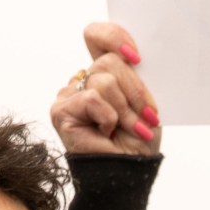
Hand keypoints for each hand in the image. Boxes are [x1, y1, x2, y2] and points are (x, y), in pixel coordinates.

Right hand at [51, 23, 159, 158]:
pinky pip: (92, 98)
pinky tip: (108, 133)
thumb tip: (132, 56)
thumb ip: (135, 74)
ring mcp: (70, 93)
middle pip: (109, 61)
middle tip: (147, 116)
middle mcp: (84, 79)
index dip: (114, 36)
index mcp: (104, 72)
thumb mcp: (146, 101)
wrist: (131, 173)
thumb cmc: (139, 140)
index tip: (136, 57)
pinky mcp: (61, 110)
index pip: (98, 35)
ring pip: (104, 79)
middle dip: (136, 90)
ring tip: (131, 129)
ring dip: (126, 109)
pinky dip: (109, 117)